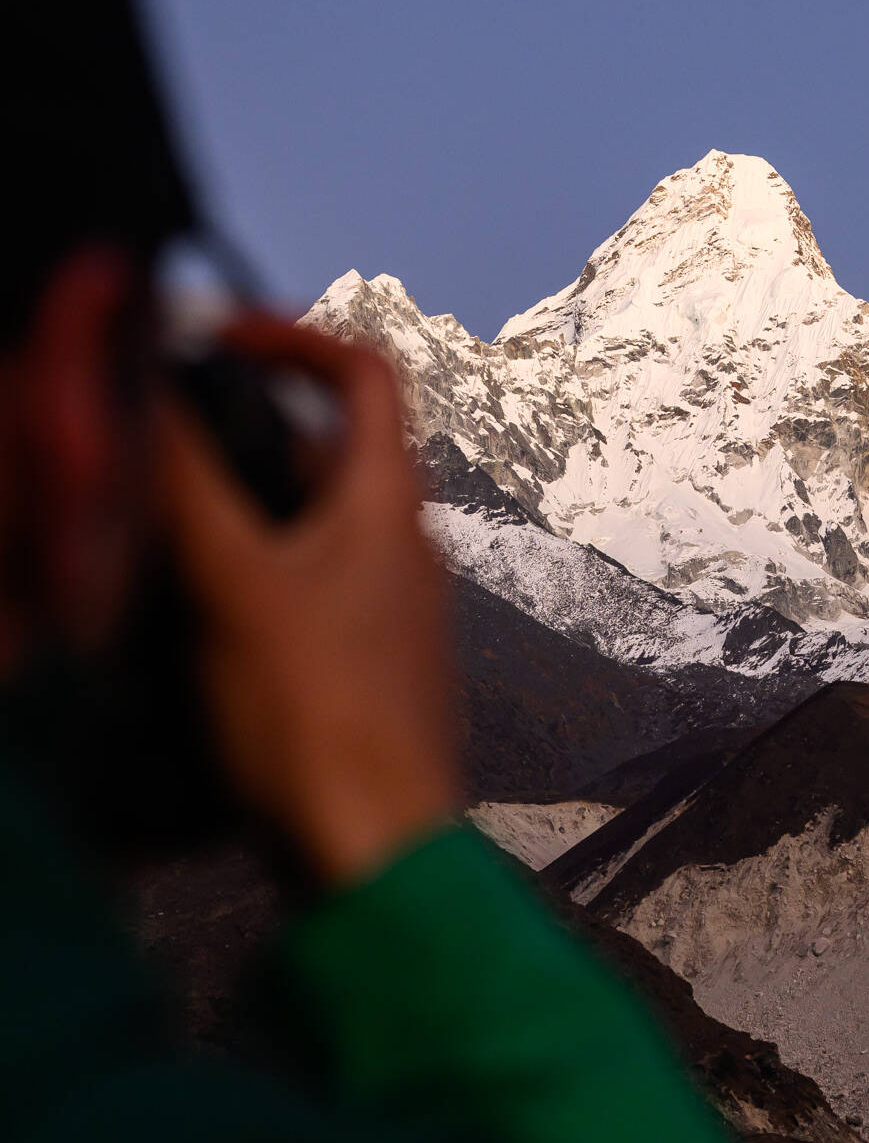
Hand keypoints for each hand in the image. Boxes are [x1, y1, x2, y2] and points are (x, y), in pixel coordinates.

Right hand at [156, 315, 461, 885]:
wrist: (376, 850)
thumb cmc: (320, 715)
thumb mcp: (239, 586)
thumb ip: (193, 486)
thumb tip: (154, 389)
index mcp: (388, 501)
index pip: (366, 372)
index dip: (294, 335)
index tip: (216, 336)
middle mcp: (399, 539)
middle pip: (322, 447)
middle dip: (239, 436)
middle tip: (157, 450)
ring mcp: (386, 600)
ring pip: (302, 519)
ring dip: (234, 509)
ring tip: (152, 532)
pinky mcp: (362, 655)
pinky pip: (301, 583)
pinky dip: (247, 572)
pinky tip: (184, 608)